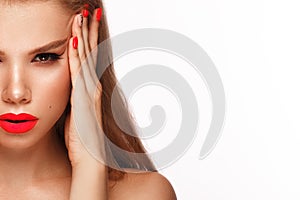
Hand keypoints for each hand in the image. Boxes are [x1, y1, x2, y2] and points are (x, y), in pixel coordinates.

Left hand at [64, 8, 103, 168]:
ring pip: (86, 56)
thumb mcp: (77, 113)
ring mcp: (89, 91)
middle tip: (91, 10)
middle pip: (92, 51)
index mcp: (91, 88)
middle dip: (90, 30)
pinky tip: (73, 39)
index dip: (90, 39)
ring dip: (84, 35)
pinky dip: (76, 54)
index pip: (91, 57)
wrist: (91, 158)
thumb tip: (68, 89)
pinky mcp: (82, 98)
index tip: (89, 22)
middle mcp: (93, 85)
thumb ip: (74, 98)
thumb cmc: (84, 139)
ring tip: (83, 15)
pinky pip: (78, 72)